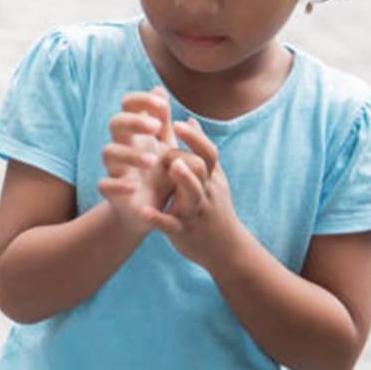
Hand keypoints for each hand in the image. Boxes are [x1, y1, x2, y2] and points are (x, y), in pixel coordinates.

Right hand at [99, 86, 194, 235]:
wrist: (151, 211)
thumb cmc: (160, 175)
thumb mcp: (167, 147)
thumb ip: (163, 120)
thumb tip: (158, 88)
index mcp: (136, 133)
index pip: (128, 106)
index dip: (141, 100)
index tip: (163, 106)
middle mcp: (123, 147)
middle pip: (115, 123)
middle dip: (134, 121)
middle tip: (156, 127)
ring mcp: (116, 169)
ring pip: (108, 152)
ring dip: (129, 154)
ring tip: (152, 161)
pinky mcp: (112, 193)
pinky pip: (104, 185)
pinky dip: (118, 184)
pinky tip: (135, 186)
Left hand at [143, 118, 244, 270]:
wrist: (227, 249)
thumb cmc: (214, 208)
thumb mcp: (212, 179)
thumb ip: (199, 151)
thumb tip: (189, 120)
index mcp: (211, 178)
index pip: (208, 153)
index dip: (195, 138)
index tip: (179, 123)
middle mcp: (205, 192)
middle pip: (200, 168)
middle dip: (184, 156)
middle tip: (165, 148)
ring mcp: (195, 211)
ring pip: (193, 193)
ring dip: (184, 179)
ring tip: (172, 167)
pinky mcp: (183, 231)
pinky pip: (171, 225)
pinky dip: (158, 219)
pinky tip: (143, 212)